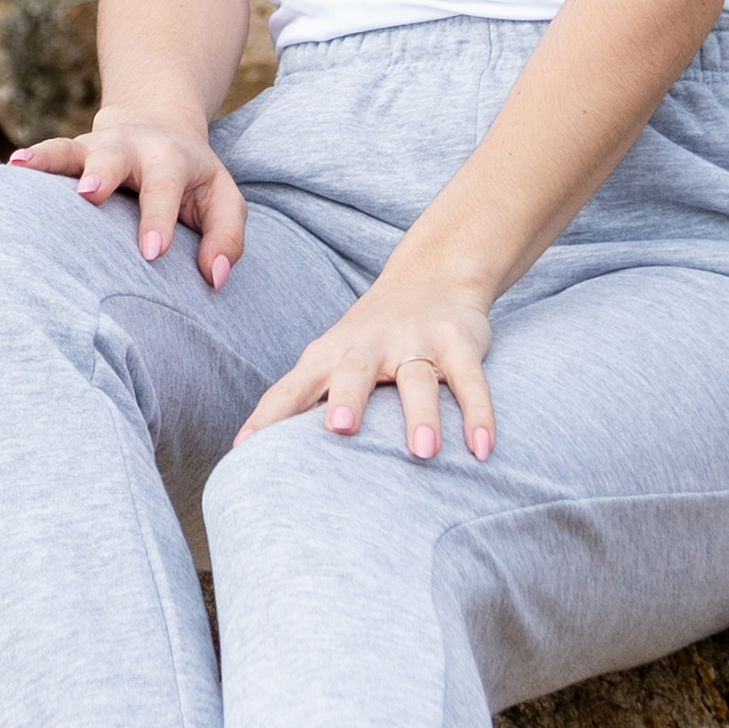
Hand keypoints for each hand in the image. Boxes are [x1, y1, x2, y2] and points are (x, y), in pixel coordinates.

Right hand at [16, 105, 242, 281]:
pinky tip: (12, 167)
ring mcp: (97, 146)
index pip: (165, 189)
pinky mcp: (73, 151)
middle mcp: (132, 147)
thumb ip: (226, 239)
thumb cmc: (194, 180)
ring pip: (72, 149)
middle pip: (115, 158)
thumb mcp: (224, 201)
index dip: (158, 219)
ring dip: (52, 160)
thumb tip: (216, 278)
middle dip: (102, 174)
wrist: (160, 126)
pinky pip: (50, 152)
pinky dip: (31, 159)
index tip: (151, 253)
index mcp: (172, 159)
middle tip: (89, 194)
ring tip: (25, 168)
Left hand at [254, 260, 504, 460]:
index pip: (294, 387)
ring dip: (421, 415)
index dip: (269, 416)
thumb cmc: (369, 338)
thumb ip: (298, 400)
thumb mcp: (329, 360)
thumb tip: (247, 450)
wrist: (434, 275)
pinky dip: (479, 414)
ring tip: (422, 453)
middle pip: (355, 371)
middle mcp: (369, 345)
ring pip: (418, 379)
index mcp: (330, 354)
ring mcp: (416, 341)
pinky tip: (482, 449)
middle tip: (340, 429)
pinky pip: (471, 381)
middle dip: (348, 398)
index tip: (246, 449)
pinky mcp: (458, 343)